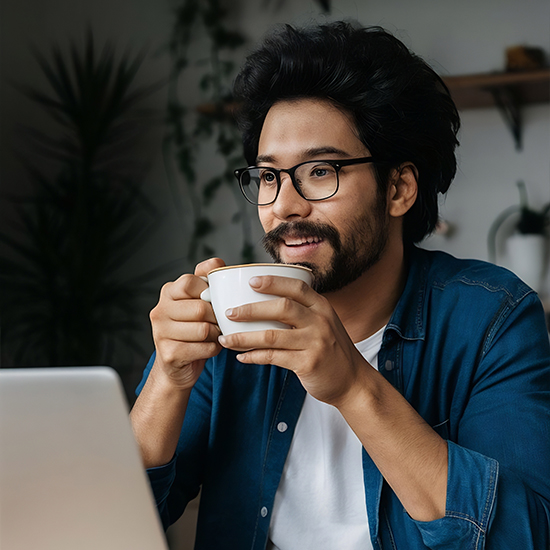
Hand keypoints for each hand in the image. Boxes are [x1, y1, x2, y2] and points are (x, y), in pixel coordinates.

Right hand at [149, 257, 224, 389]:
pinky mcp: (168, 354)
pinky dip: (213, 349)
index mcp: (168, 292)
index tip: (214, 301)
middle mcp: (159, 311)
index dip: (208, 292)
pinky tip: (210, 347)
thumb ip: (206, 279)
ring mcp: (160, 333)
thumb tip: (217, 263)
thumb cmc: (193, 328)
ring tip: (215, 335)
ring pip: (203, 330)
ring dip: (216, 334)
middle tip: (220, 322)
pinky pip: (203, 348)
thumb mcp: (198, 300)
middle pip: (199, 309)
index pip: (190, 283)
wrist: (178, 365)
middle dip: (217, 317)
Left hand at [218, 275, 370, 405]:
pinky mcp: (308, 363)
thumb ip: (301, 313)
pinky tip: (241, 357)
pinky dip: (254, 356)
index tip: (250, 281)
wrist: (353, 382)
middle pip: (282, 307)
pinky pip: (274, 358)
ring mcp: (315, 342)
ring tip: (226, 339)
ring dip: (244, 337)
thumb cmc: (331, 350)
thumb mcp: (322, 324)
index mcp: (321, 307)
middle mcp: (320, 321)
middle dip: (251, 309)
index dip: (273, 282)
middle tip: (229, 312)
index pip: (296, 287)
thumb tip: (263, 303)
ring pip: (272, 335)